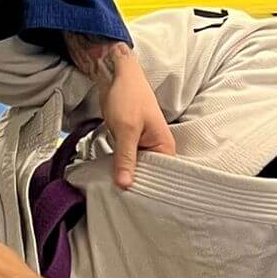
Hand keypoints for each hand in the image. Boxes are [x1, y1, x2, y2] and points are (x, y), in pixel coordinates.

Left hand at [64, 37, 176, 188]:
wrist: (115, 74)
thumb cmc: (128, 95)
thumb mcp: (126, 128)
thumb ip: (126, 157)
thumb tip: (125, 184)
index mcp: (165, 146)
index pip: (163, 177)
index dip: (150, 189)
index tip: (136, 203)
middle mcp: (157, 148)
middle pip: (149, 175)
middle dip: (136, 184)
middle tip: (122, 200)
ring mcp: (143, 147)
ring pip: (136, 170)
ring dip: (125, 176)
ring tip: (115, 192)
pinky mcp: (130, 144)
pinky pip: (126, 162)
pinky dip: (119, 167)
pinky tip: (111, 177)